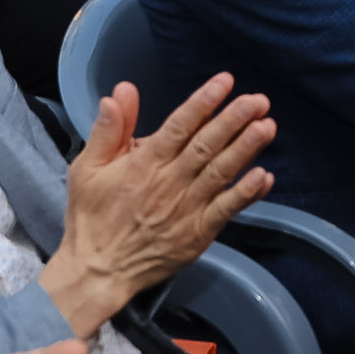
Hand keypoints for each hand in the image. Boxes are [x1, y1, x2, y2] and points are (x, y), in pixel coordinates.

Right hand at [41, 74, 274, 337]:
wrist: (97, 272)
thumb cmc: (92, 217)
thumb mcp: (87, 169)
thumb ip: (108, 130)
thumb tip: (120, 91)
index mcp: (143, 163)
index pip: (179, 126)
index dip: (203, 102)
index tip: (225, 81)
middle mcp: (169, 182)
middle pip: (206, 145)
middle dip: (234, 119)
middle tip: (258, 100)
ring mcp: (186, 208)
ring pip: (221, 172)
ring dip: (246, 149)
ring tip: (267, 126)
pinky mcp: (198, 233)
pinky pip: (226, 210)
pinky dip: (246, 194)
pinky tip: (264, 176)